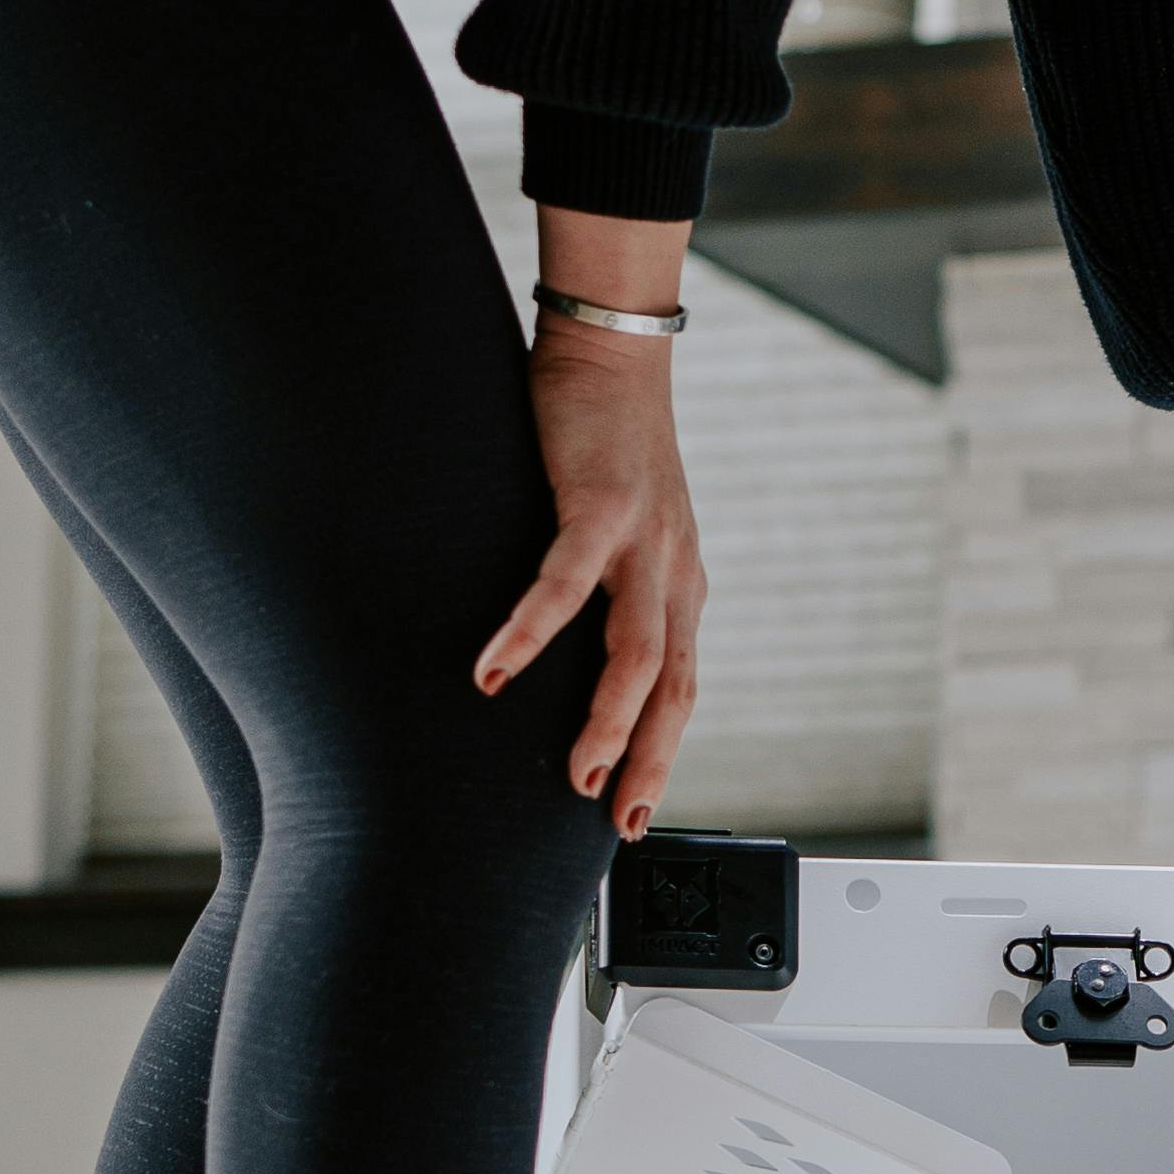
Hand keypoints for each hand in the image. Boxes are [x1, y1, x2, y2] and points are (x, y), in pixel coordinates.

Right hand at [475, 317, 705, 839]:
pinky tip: (492, 672)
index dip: (662, 751)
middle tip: (620, 821)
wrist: (613, 353)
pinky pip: (563, 584)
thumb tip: (568, 655)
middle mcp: (673, 571)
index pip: (680, 687)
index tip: (636, 812)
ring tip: (579, 772)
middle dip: (650, 760)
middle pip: (674, 686)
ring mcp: (643, 540)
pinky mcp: (601, 506)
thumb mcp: (620, 533)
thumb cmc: (605, 444)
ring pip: (639, 652)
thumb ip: (606, 592)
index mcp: (677, 584)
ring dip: (610, 719)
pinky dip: (528, 634)